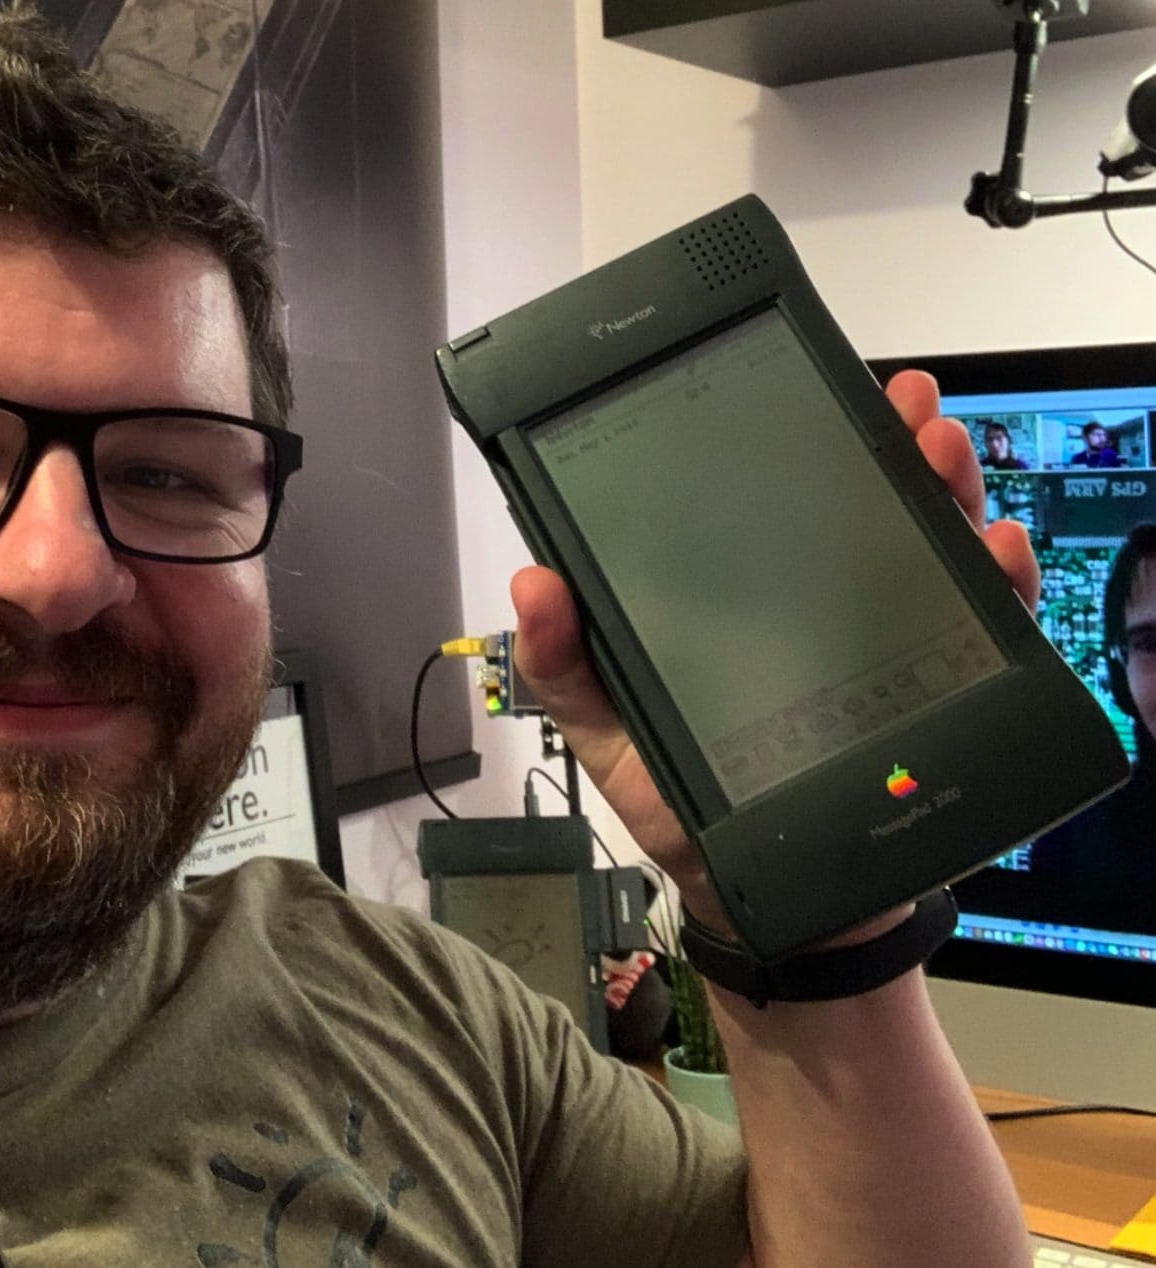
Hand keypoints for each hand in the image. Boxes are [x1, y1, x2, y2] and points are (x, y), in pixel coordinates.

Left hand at [509, 369, 1040, 930]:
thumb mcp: (609, 735)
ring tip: (942, 454)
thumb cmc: (685, 808)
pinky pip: (980, 626)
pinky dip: (998, 582)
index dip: (789, 439)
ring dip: (945, 489)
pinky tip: (994, 550)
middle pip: (859, 504)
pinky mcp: (935, 687)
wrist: (767, 899)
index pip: (767, 501)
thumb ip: (565, 666)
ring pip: (924, 545)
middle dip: (887, 443)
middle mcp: (815, 604)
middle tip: (901, 410)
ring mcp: (880, 640)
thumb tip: (532, 582)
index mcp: (738, 598)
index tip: (802, 386)